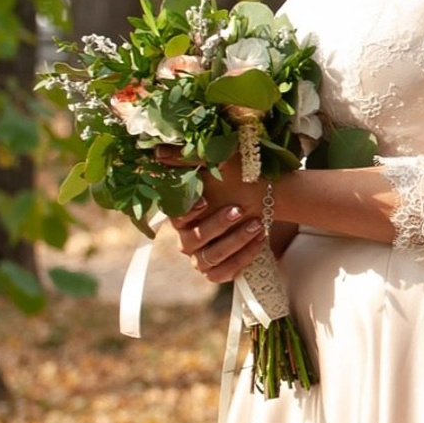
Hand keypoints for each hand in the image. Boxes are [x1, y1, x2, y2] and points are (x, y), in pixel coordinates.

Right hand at [154, 146, 267, 283]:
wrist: (265, 202)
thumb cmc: (236, 182)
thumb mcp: (218, 165)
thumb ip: (188, 158)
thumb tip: (158, 150)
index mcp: (181, 216)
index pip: (175, 217)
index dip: (188, 211)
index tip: (205, 200)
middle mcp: (186, 239)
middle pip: (193, 239)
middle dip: (217, 225)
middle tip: (240, 210)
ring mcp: (201, 258)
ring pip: (210, 258)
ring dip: (235, 241)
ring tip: (258, 225)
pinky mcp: (217, 272)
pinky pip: (224, 272)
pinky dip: (243, 257)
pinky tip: (261, 240)